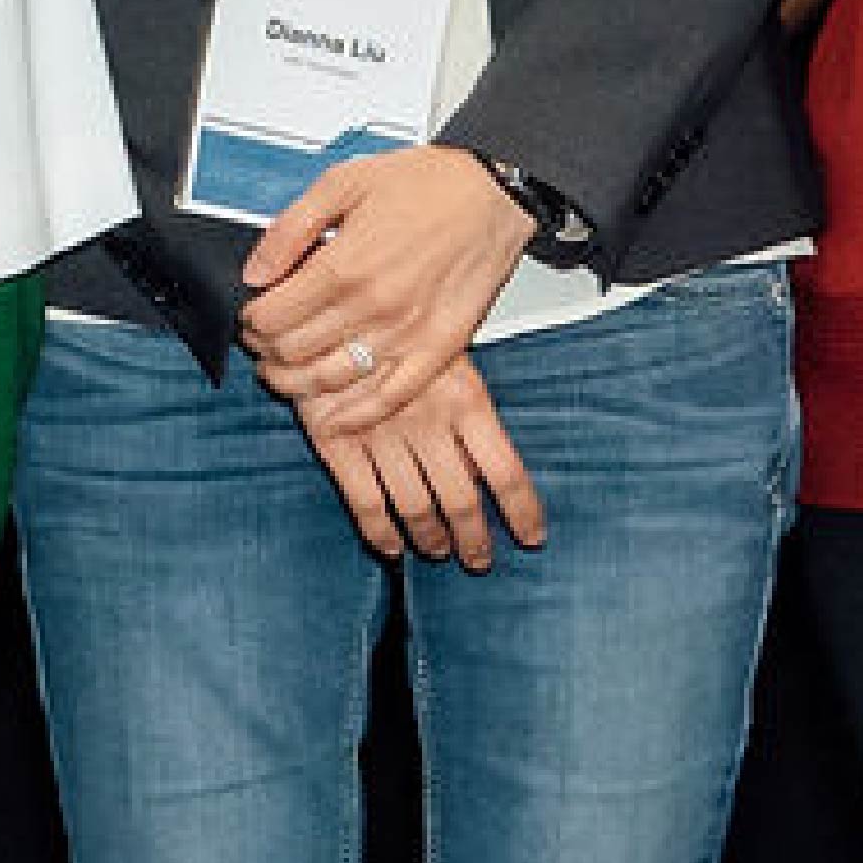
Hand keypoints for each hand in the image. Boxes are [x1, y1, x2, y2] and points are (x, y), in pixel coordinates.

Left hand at [238, 146, 529, 418]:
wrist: (493, 191)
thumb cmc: (427, 184)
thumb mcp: (342, 183)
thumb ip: (291, 229)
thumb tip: (255, 270)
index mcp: (345, 265)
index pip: (271, 317)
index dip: (249, 321)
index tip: (251, 315)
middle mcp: (373, 306)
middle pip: (293, 352)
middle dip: (266, 351)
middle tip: (263, 342)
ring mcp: (407, 333)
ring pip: (330, 380)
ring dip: (297, 383)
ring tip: (286, 372)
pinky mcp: (438, 350)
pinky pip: (389, 398)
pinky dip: (354, 414)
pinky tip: (335, 414)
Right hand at [296, 341, 549, 565]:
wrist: (330, 303)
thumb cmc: (397, 325)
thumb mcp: (451, 357)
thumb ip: (469, 416)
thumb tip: (487, 472)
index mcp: (466, 398)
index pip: (506, 472)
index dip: (522, 512)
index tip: (531, 537)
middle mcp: (428, 422)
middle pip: (463, 501)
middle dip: (474, 540)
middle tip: (479, 559)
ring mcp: (383, 434)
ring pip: (416, 508)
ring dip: (431, 539)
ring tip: (437, 550)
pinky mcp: (339, 442)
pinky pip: (366, 503)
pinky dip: (381, 532)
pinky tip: (391, 545)